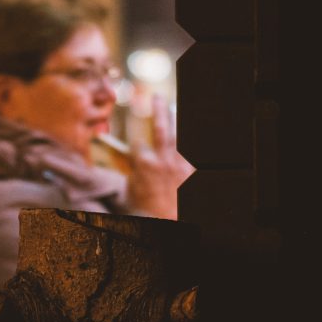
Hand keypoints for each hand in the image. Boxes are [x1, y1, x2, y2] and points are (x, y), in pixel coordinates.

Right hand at [123, 92, 191, 219]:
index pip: (137, 142)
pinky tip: (186, 136)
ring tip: (173, 108)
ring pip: (178, 135)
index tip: (136, 141)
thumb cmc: (145, 212)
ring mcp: (179, 165)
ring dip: (176, 120)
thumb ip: (132, 173)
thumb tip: (133, 163)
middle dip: (157, 109)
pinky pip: (191, 152)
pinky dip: (188, 142)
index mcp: (144, 164)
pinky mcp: (191, 171)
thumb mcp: (130, 192)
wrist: (166, 223)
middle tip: (157, 97)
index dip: (136, 141)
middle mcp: (163, 160)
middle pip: (160, 127)